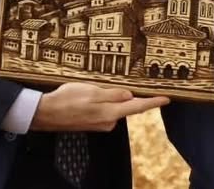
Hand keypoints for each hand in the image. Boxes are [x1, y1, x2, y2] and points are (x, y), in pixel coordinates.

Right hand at [29, 82, 169, 131]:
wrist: (47, 114)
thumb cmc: (68, 100)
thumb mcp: (92, 92)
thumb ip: (112, 94)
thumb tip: (130, 95)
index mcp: (110, 113)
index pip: (137, 107)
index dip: (153, 102)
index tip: (166, 99)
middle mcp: (108, 121)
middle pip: (127, 107)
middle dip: (133, 97)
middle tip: (139, 89)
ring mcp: (100, 123)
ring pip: (114, 107)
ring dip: (114, 98)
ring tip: (101, 88)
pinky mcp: (93, 122)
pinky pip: (105, 110)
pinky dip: (104, 102)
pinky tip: (93, 95)